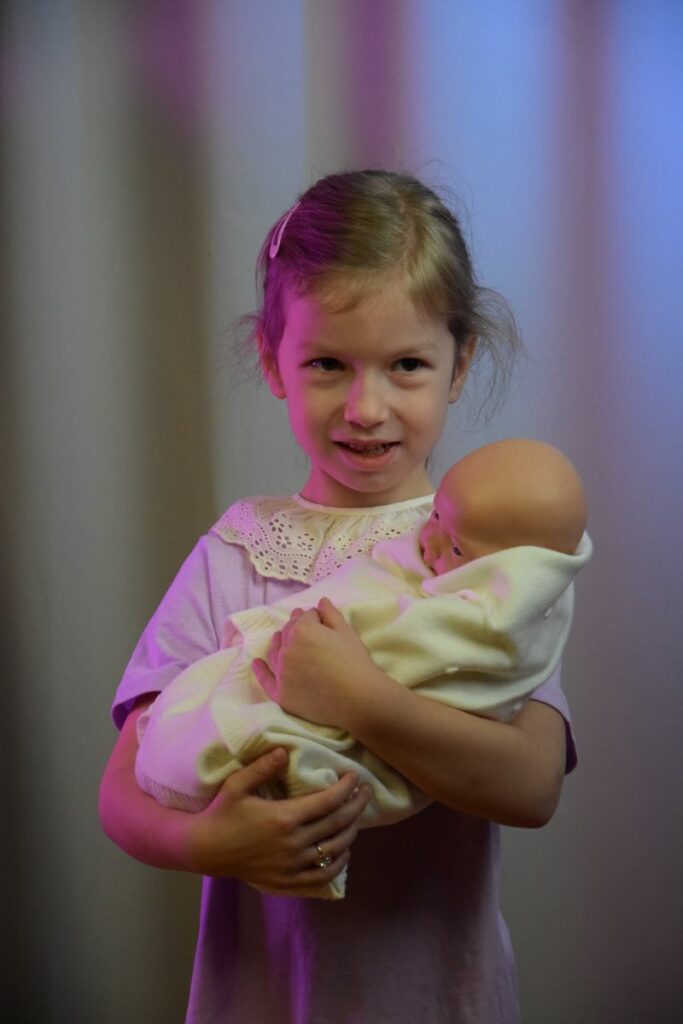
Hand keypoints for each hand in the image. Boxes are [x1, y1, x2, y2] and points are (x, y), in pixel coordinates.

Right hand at [180, 747, 370, 893]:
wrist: (205, 850)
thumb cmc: (222, 813)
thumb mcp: (237, 785)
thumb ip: (262, 767)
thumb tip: (285, 750)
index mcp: (284, 818)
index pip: (328, 802)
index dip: (346, 789)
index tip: (355, 777)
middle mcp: (293, 844)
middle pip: (337, 824)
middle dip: (357, 806)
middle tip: (366, 792)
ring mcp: (292, 867)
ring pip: (335, 851)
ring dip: (351, 832)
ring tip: (358, 816)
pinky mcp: (288, 883)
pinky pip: (323, 877)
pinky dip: (339, 864)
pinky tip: (344, 851)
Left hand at [253, 597, 378, 729]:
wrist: (358, 698)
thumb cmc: (355, 662)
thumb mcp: (346, 632)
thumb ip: (331, 614)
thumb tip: (320, 601)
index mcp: (302, 629)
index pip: (306, 617)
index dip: (314, 618)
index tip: (320, 620)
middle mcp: (286, 648)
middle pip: (288, 633)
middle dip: (295, 627)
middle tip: (300, 624)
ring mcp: (281, 672)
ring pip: (275, 652)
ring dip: (278, 643)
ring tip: (279, 638)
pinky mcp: (281, 693)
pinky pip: (266, 679)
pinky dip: (260, 670)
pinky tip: (257, 663)